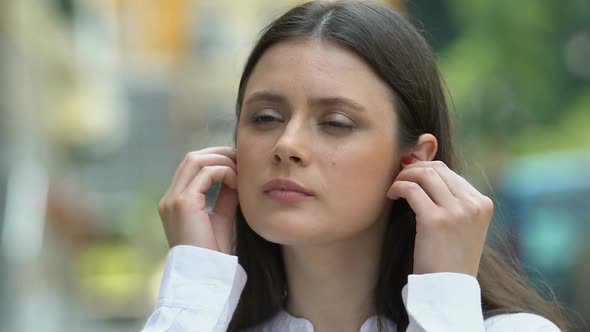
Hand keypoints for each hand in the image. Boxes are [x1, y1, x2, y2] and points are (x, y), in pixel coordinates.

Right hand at [158, 147, 237, 253]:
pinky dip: (223, 172)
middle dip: (218, 154)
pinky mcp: (183, 203)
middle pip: (191, 158)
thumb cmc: (214, 252)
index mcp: (174, 203)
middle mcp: (169, 199)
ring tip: (239, 171)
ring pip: (195, 160)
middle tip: (240, 159)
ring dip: (221, 160)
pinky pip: (205, 173)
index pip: (191, 167)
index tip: (236, 164)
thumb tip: (234, 175)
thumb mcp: (221, 217)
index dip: (214, 160)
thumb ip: (224, 196)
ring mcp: (173, 200)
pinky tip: (236, 183)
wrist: (207, 275)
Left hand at [387, 160, 493, 275]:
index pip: (450, 173)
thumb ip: (454, 202)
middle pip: (437, 170)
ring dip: (404, 177)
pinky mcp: (436, 220)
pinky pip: (412, 190)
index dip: (426, 169)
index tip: (410, 175)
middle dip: (413, 169)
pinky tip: (392, 196)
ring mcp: (457, 211)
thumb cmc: (450, 259)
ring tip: (394, 188)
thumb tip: (425, 172)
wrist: (449, 289)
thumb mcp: (463, 226)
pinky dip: (398, 188)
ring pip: (424, 175)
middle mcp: (473, 205)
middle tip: (398, 178)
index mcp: (483, 204)